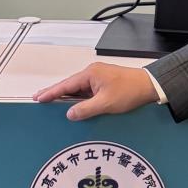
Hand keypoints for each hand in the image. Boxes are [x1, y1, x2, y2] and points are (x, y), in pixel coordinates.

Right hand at [33, 62, 158, 120]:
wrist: (148, 86)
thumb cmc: (129, 91)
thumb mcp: (106, 103)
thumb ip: (85, 109)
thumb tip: (69, 113)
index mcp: (90, 74)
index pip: (66, 85)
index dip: (51, 92)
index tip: (38, 98)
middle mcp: (92, 73)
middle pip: (69, 85)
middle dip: (54, 93)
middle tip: (38, 98)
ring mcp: (98, 78)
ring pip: (77, 89)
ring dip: (65, 97)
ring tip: (50, 103)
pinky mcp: (103, 84)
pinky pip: (86, 92)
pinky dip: (77, 99)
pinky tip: (71, 106)